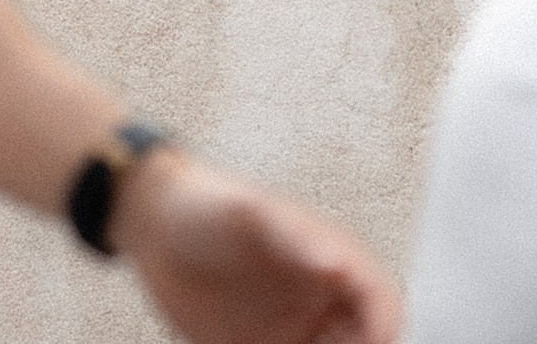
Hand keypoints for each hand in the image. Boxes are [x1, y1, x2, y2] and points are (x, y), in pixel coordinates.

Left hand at [115, 146, 400, 343]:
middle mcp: (319, 296)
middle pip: (363, 336)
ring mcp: (294, 328)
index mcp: (329, 256)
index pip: (379, 298)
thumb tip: (337, 261)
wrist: (151, 228)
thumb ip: (291, 235)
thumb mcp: (246, 214)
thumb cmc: (203, 205)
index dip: (385, 325)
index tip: (377, 343)